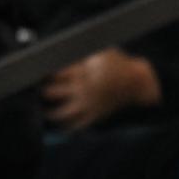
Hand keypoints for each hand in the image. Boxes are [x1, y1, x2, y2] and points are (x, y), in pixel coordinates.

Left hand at [42, 48, 160, 129]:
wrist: (138, 82)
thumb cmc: (117, 64)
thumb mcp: (99, 52)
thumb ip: (78, 55)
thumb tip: (56, 54)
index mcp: (83, 71)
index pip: (54, 74)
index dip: (44, 74)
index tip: (40, 74)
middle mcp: (83, 89)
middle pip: (51, 93)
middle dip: (43, 91)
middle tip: (41, 90)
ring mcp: (88, 104)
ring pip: (60, 113)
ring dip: (50, 112)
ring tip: (46, 110)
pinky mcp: (95, 116)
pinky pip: (76, 125)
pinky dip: (66, 125)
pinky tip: (61, 121)